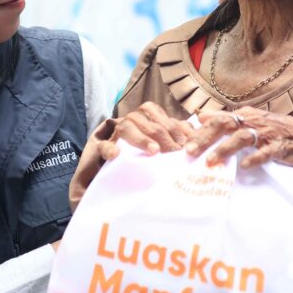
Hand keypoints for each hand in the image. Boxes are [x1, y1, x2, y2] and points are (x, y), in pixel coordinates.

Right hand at [69, 103, 193, 208]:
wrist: (106, 179)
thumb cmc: (139, 162)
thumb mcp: (160, 149)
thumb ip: (174, 139)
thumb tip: (194, 137)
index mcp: (142, 120)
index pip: (157, 114)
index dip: (172, 125)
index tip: (185, 142)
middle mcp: (128, 123)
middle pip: (144, 118)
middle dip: (162, 133)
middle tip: (174, 150)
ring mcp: (112, 135)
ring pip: (126, 126)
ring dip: (141, 138)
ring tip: (154, 151)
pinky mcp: (97, 149)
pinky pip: (102, 145)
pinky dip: (110, 149)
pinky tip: (116, 155)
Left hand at [185, 107, 292, 168]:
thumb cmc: (272, 129)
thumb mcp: (248, 120)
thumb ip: (225, 119)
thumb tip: (200, 117)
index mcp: (244, 115)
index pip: (218, 119)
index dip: (200, 129)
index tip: (183, 140)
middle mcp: (253, 121)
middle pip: (225, 125)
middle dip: (206, 138)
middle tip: (189, 150)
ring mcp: (266, 133)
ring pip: (243, 138)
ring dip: (225, 149)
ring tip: (210, 161)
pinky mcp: (279, 145)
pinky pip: (266, 152)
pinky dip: (255, 158)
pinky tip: (245, 166)